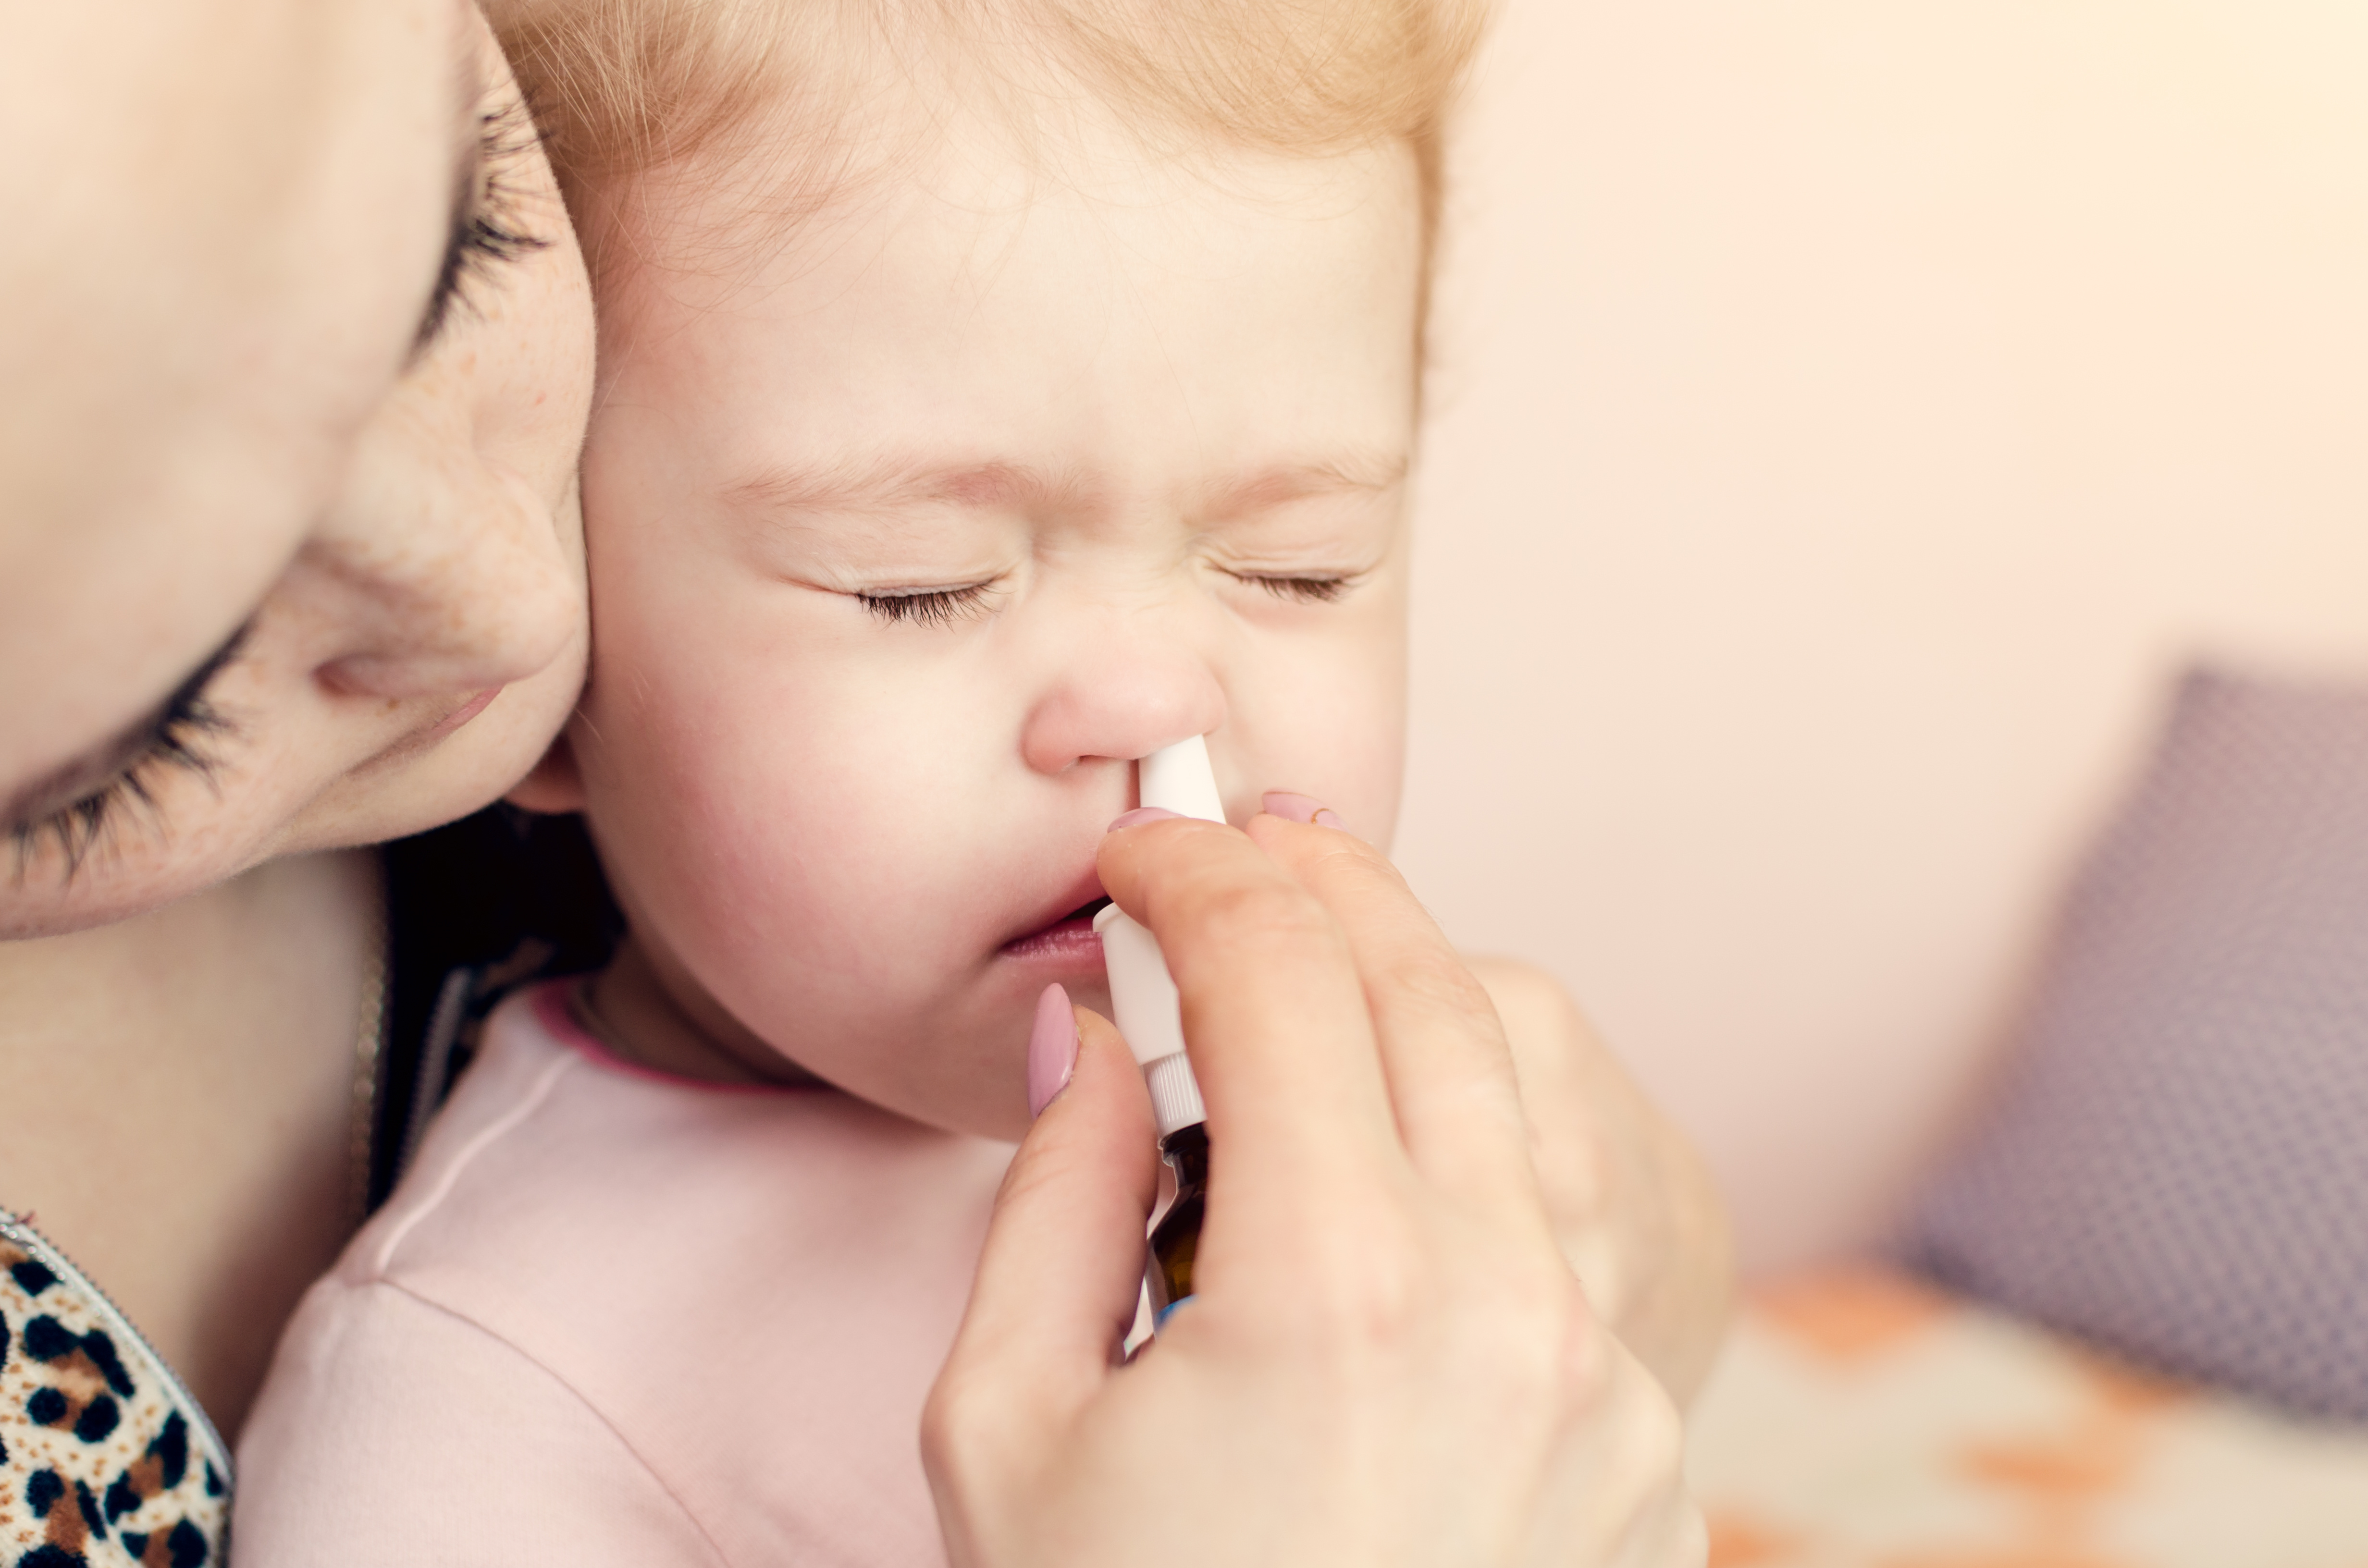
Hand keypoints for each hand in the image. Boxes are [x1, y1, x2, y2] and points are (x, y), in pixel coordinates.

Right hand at [923, 807, 1705, 1567]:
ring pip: (1535, 1076)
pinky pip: (1581, 1208)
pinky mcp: (1644, 1435)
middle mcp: (1507, 1304)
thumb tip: (1100, 1036)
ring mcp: (1603, 1373)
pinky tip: (1404, 1129)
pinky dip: (1494, 1122)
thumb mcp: (1009, 1428)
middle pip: (1433, 985)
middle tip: (1235, 850)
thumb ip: (1054, 1198)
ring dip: (1424, 984)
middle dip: (1323, 884)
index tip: (1138, 857)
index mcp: (1334, 1291)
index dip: (1194, 878)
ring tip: (1322, 964)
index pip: (1277, 978)